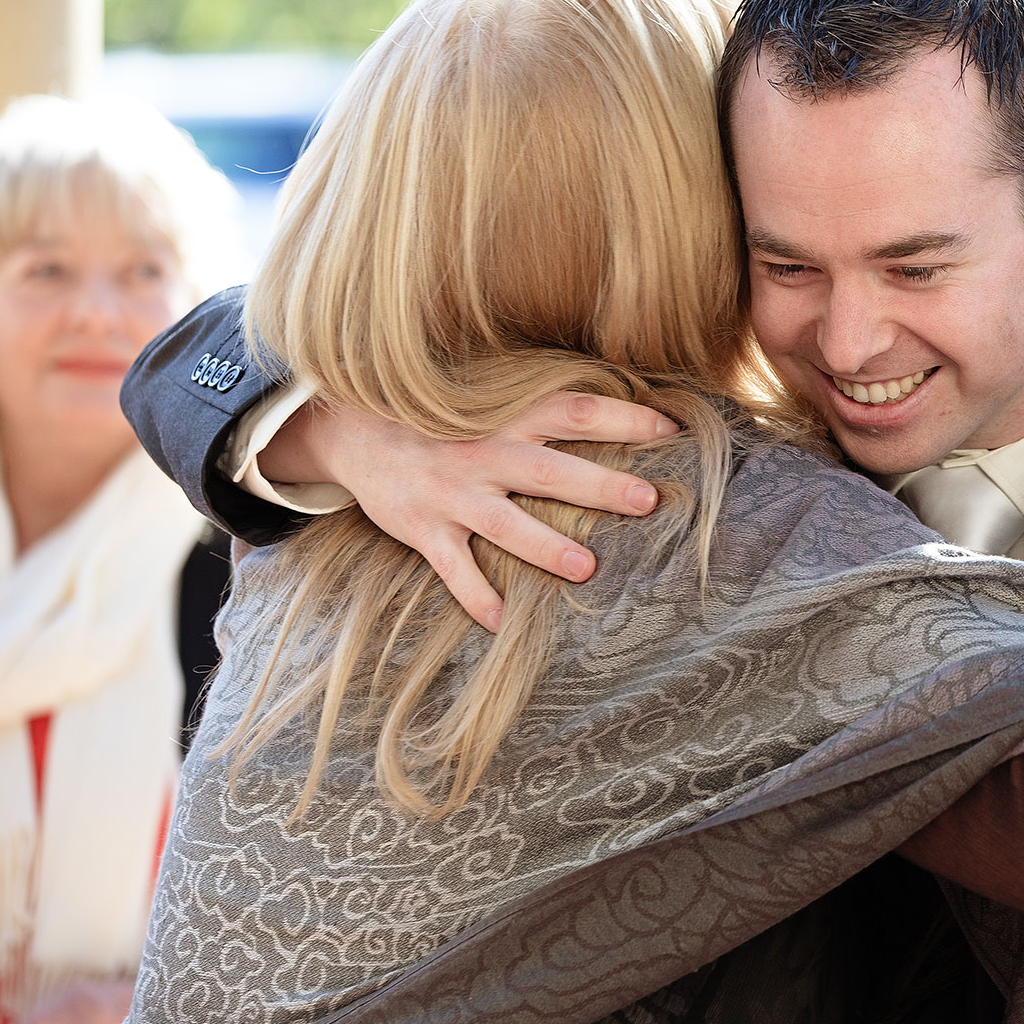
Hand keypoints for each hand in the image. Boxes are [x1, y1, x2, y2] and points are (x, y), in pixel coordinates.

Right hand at [261, 392, 676, 630]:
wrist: (352, 430)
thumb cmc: (444, 419)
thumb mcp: (491, 400)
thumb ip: (545, 412)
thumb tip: (622, 416)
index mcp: (509, 416)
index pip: (575, 411)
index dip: (623, 417)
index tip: (671, 428)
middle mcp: (484, 452)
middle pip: (550, 469)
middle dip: (600, 485)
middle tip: (648, 501)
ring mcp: (453, 493)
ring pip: (505, 523)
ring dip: (545, 547)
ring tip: (586, 569)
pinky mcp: (424, 529)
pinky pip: (453, 568)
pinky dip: (476, 595)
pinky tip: (503, 622)